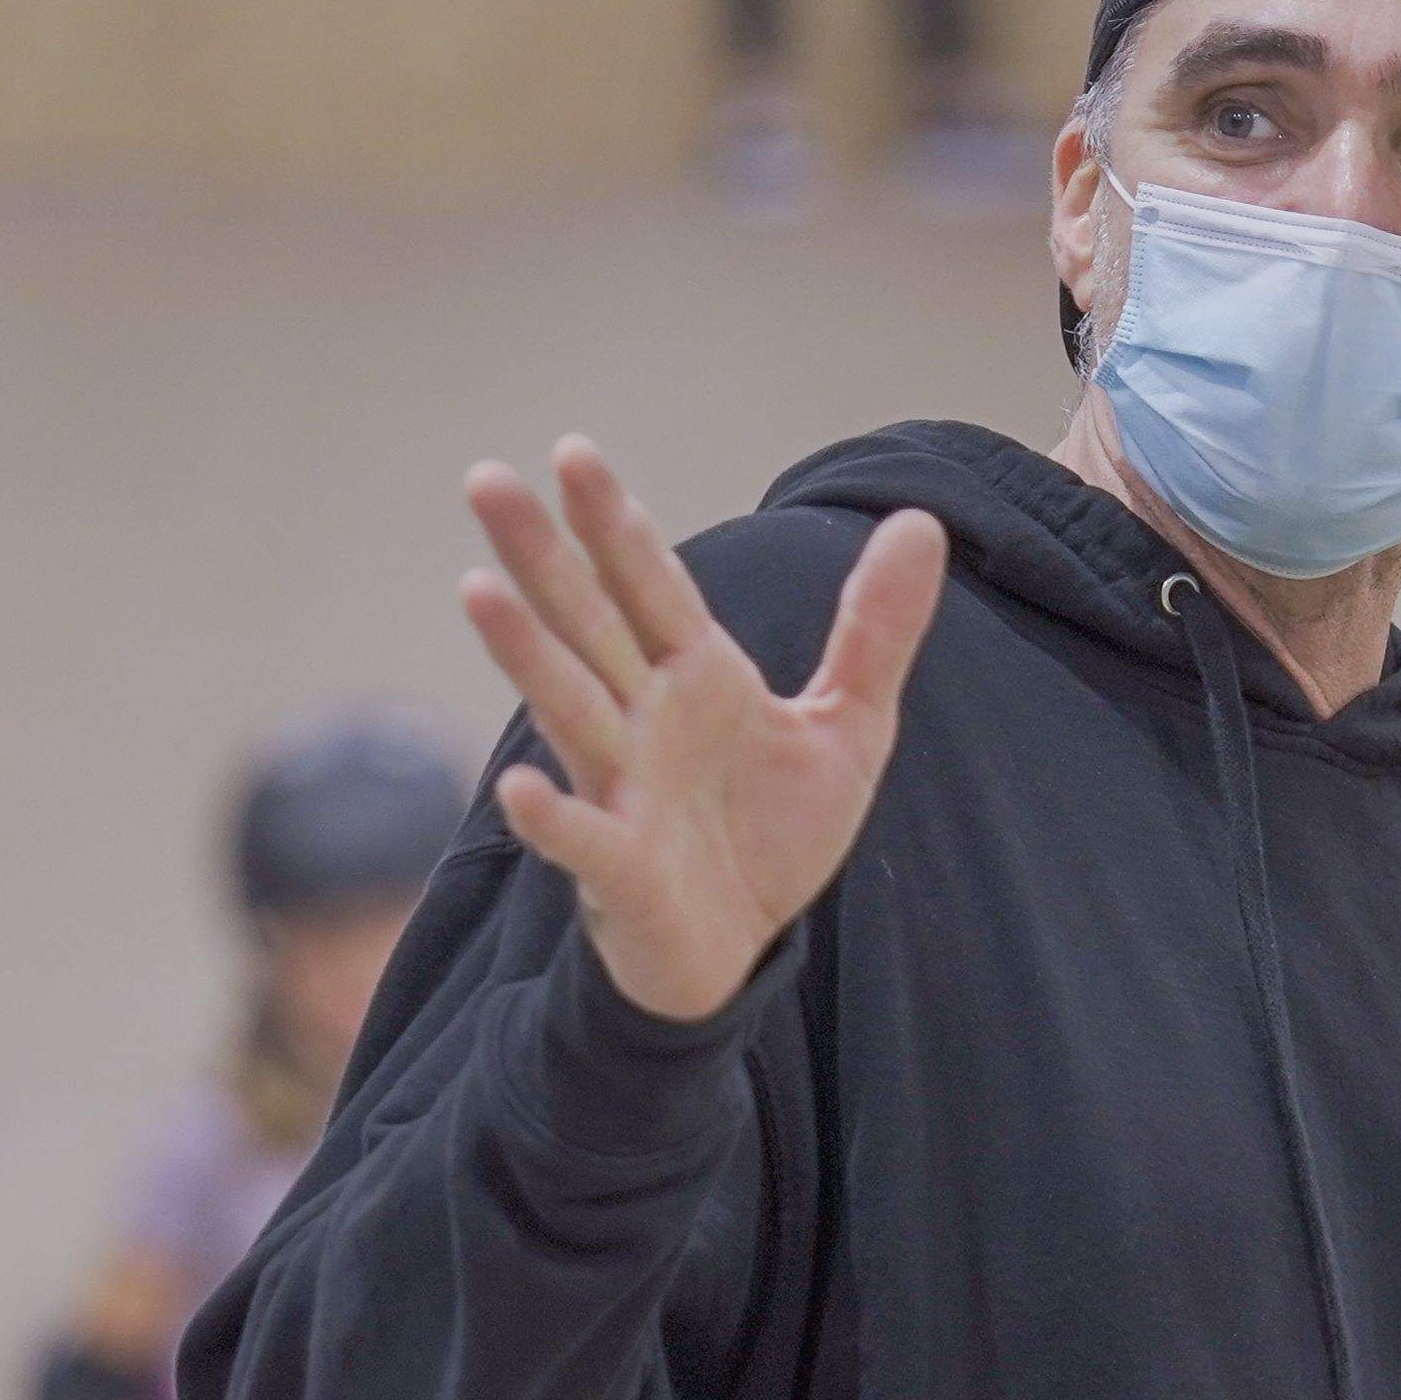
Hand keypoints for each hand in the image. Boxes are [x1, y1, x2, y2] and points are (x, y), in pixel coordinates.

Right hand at [457, 438, 943, 1024]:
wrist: (744, 947)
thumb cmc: (771, 831)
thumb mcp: (848, 726)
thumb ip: (875, 630)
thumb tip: (921, 522)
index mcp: (694, 676)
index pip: (649, 583)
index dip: (614, 522)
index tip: (573, 452)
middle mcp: (644, 719)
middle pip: (587, 623)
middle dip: (541, 556)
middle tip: (485, 479)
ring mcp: (623, 789)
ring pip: (569, 708)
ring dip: (525, 654)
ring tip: (479, 591)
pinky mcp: (622, 868)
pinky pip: (583, 838)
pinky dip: (554, 817)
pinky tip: (522, 790)